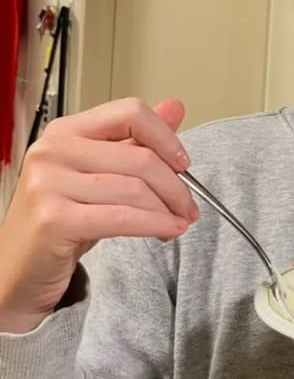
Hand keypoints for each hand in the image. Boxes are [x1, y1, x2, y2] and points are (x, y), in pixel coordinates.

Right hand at [0, 98, 198, 332]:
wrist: (18, 271)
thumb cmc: (61, 219)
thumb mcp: (102, 173)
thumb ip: (136, 140)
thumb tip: (175, 106)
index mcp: (67, 130)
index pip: (130, 112)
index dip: (165, 136)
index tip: (184, 162)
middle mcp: (54, 150)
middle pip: (139, 156)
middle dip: (175, 185)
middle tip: (189, 204)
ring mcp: (48, 183)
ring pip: (134, 189)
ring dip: (167, 209)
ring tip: (180, 220)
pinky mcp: (53, 218)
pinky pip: (122, 218)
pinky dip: (154, 225)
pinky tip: (168, 231)